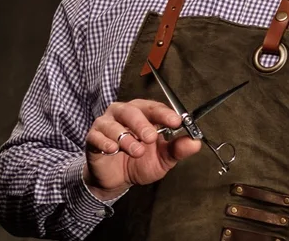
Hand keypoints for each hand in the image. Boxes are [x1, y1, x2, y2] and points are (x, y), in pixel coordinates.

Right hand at [83, 99, 200, 199]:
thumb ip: (177, 149)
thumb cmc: (139, 162)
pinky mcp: (93, 137)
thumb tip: (195, 142)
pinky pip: (97, 135)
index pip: (153, 108)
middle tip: (150, 137)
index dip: (164, 113)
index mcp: (142, 114)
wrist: (116, 179)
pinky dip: (106, 142)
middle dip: (142, 123)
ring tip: (135, 151)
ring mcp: (106, 124)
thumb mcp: (162, 158)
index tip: (175, 122)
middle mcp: (122, 114)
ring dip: (126, 138)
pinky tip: (113, 149)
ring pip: (113, 123)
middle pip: (131, 110)